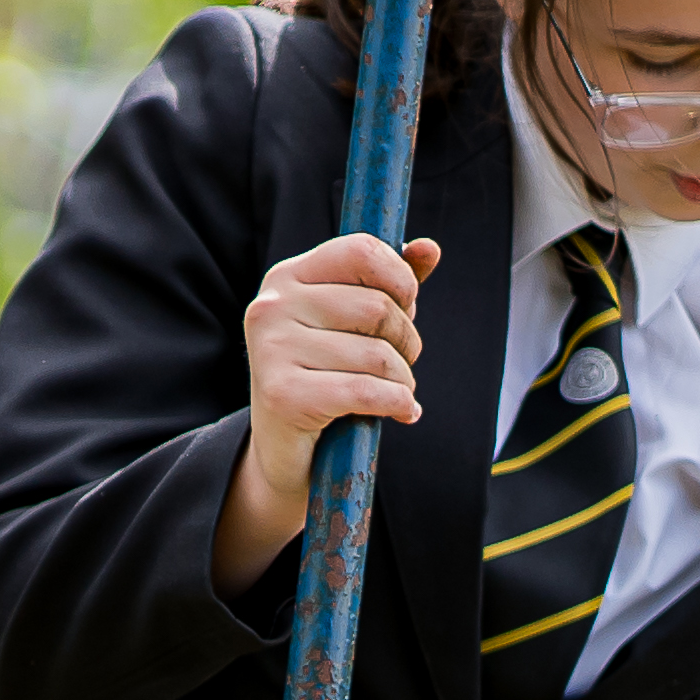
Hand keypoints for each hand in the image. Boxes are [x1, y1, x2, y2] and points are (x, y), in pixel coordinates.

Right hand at [215, 231, 447, 593]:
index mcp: (287, 278)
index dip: (399, 278)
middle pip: (377, 308)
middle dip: (407, 340)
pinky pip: (367, 391)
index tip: (405, 305)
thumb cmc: (325, 374)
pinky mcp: (283, 395)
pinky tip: (402, 412)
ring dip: (403, 380)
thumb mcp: (354, 323)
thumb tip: (429, 248)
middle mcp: (271, 307)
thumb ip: (390, 283)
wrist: (283, 450)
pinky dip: (397, 404)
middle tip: (400, 362)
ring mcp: (272, 350)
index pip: (360, 250)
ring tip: (394, 391)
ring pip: (377, 355)